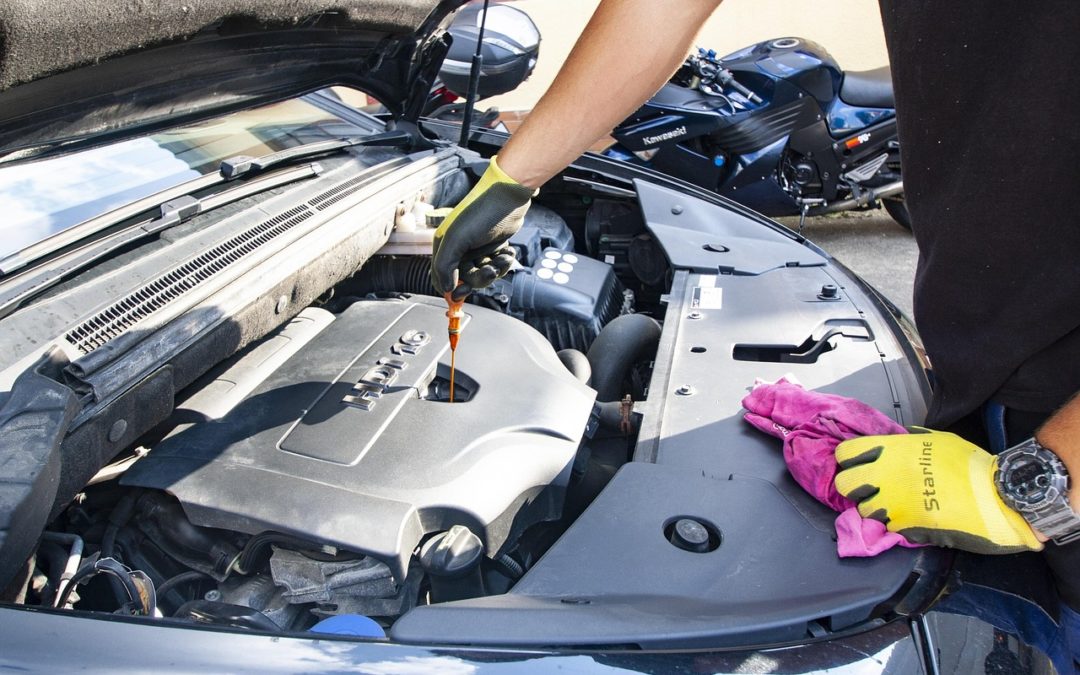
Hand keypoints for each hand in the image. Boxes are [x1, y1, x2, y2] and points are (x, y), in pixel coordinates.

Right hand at [430, 156, 533, 298]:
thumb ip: (445, 265)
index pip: (441, 278)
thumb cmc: (481, 213)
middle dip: (480, 278)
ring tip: (503, 258)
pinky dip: (503, 263)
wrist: (508, 196)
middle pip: (465, 280)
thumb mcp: (457, 239)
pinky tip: (508, 253)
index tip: (463, 293)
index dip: (451, 289)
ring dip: (495, 270)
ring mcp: (475, 249)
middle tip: (490, 270)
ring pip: (482, 274)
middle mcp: (458, 249)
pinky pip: (495, 266)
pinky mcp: (491, 247)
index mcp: (444, 246)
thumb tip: (446, 289)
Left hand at [834, 429, 1042, 553]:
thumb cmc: (970, 465)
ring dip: (875, 508)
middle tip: (873, 488)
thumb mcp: (937, 440)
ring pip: (863, 508)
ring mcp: (892, 502)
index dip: (850, 460)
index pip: (846, 453)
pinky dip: (894, 524)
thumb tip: (897, 439)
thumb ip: (909, 440)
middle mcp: (885, 475)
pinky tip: (911, 518)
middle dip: (855, 486)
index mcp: (892, 450)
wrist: (996, 497)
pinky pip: (886, 526)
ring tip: (895, 505)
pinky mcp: (903, 526)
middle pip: (845, 483)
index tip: (861, 464)